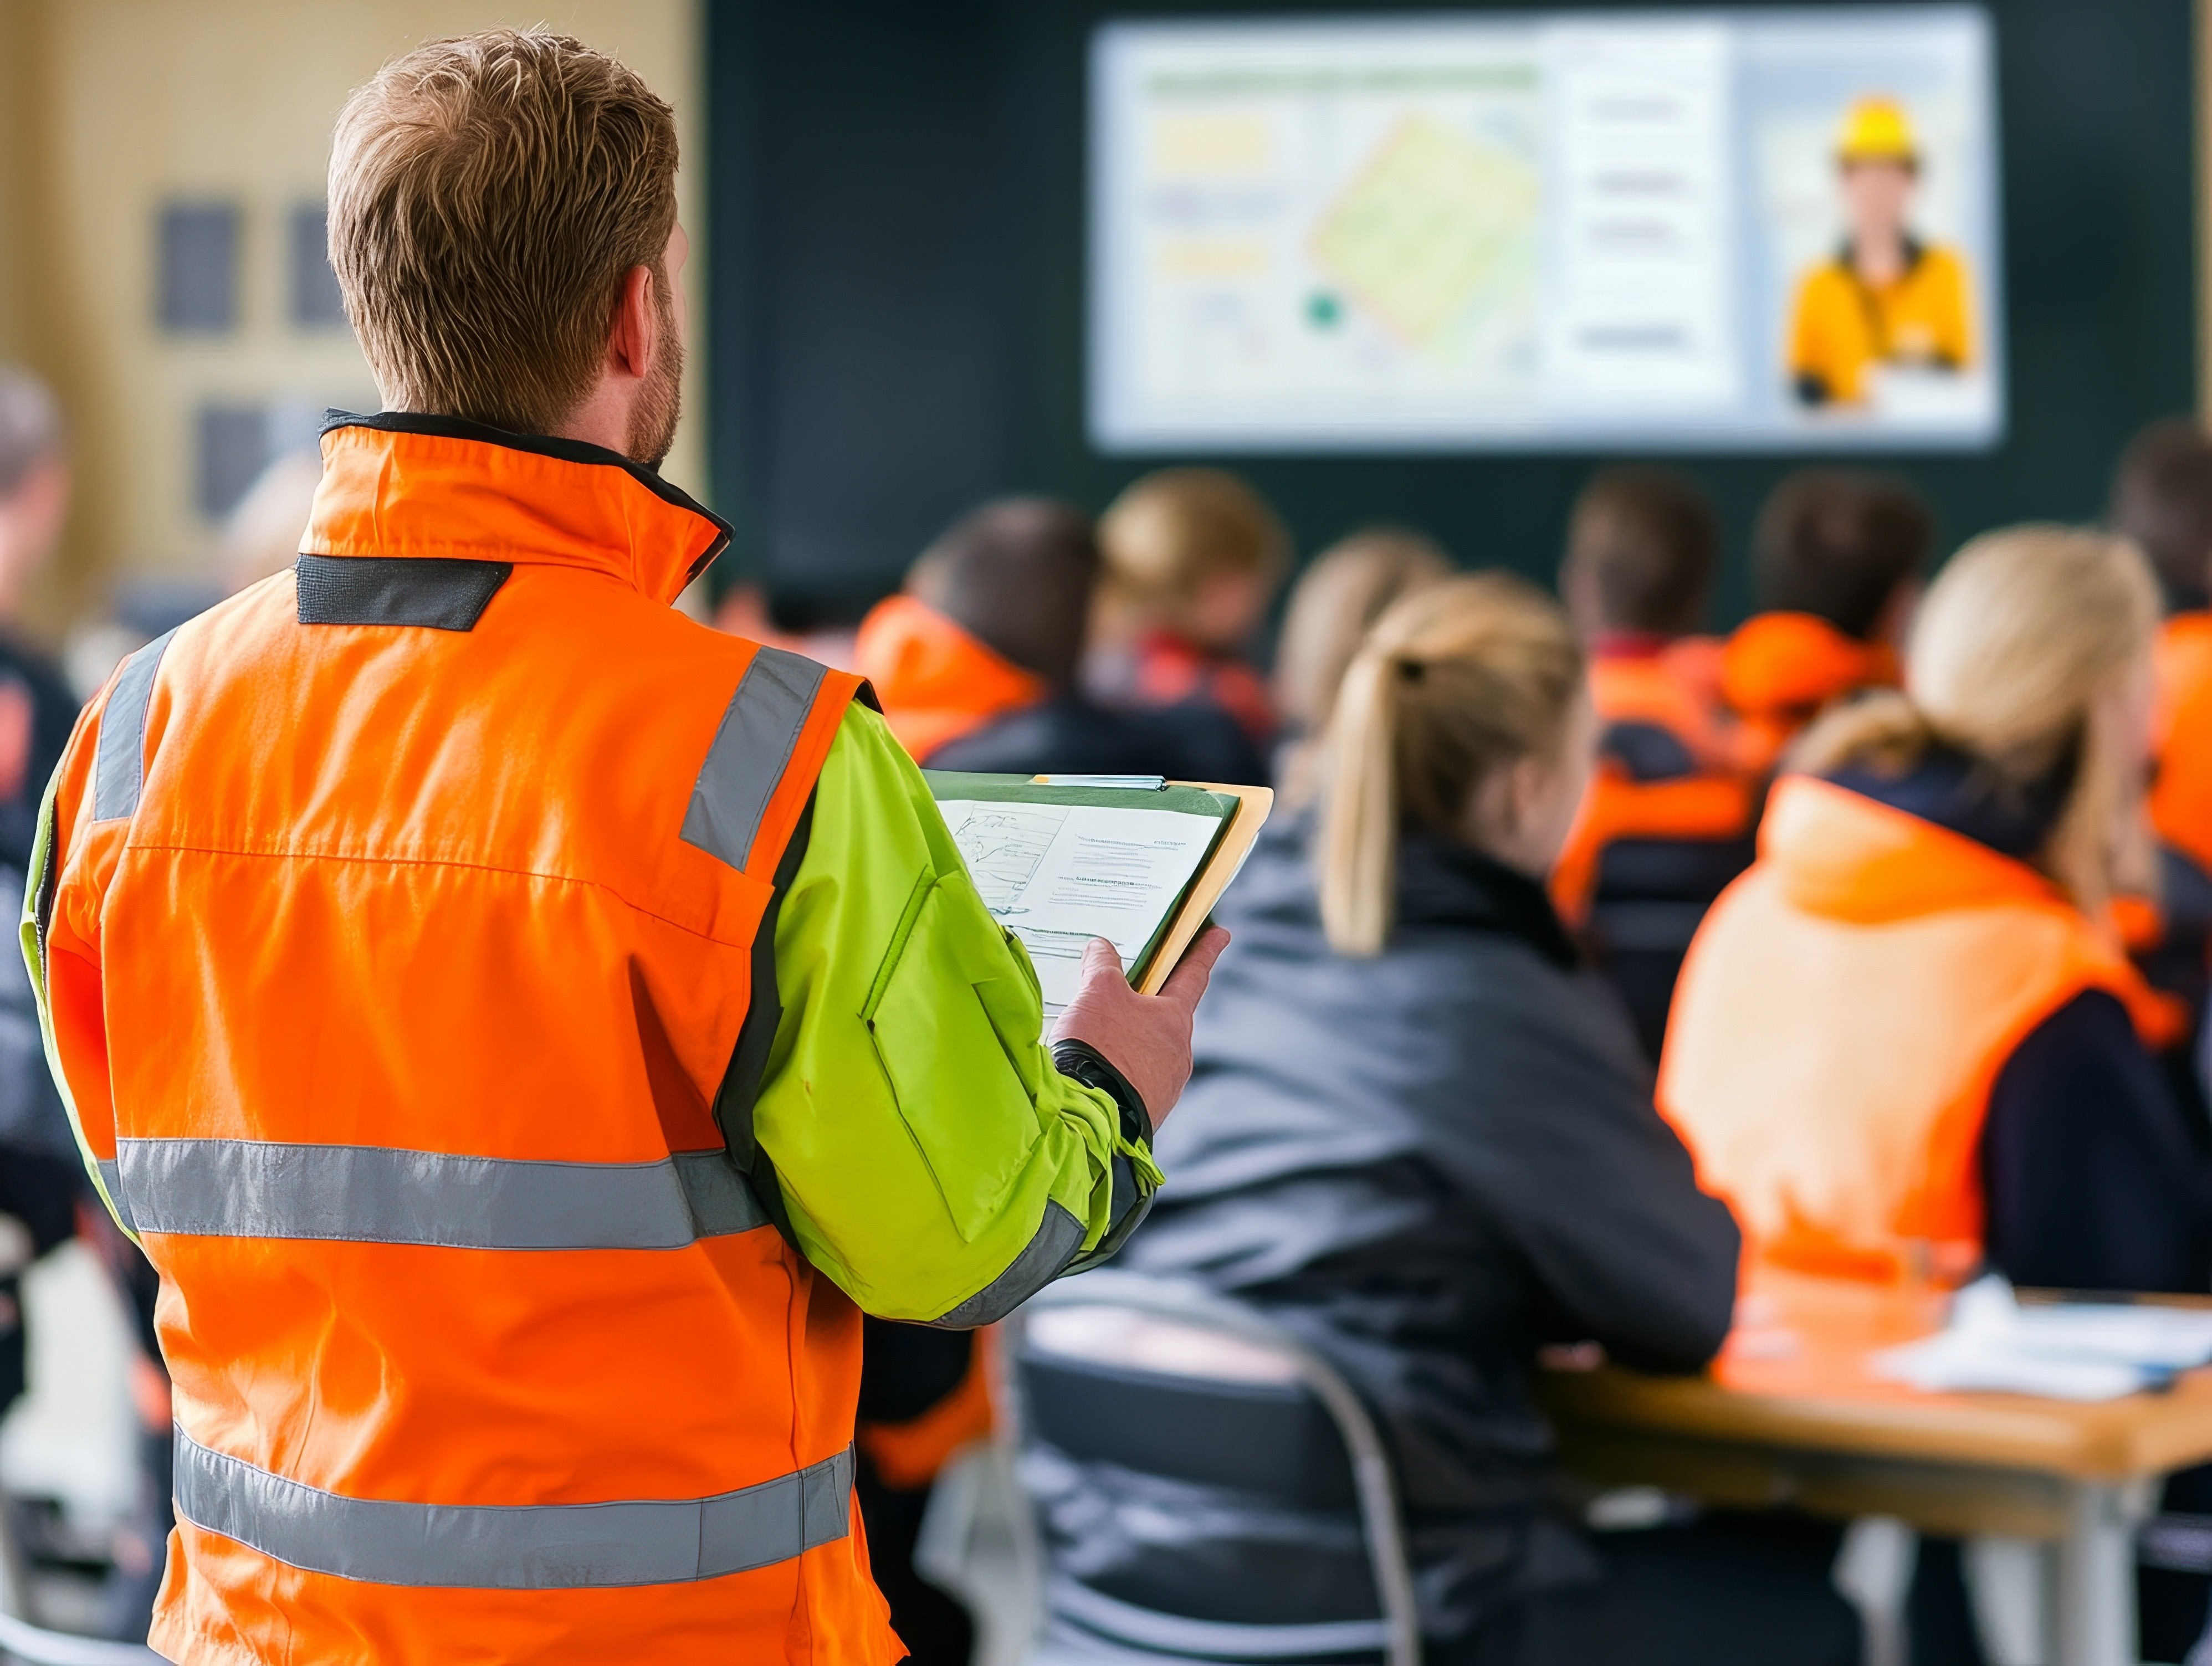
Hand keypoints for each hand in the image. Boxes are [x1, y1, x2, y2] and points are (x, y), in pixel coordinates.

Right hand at [1051, 926, 1230, 1130]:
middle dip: (1152, 1000)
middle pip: (1168, 1015)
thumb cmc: (1101, 1048)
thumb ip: (1102, 965)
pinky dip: (1121, 1066)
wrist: (1088, 1117)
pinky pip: (1136, 1078)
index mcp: (1175, 1019)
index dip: (1205, 950)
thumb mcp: (1097, 992)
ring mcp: (1165, 1085)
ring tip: (1099, 1034)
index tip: (1221, 934)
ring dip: (1132, 1038)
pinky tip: (1098, 1066)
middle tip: (1132, 986)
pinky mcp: (1146, 1110)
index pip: (1194, 974)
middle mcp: (1179, 1052)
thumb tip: (1102, 948)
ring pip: (1151, 1049)